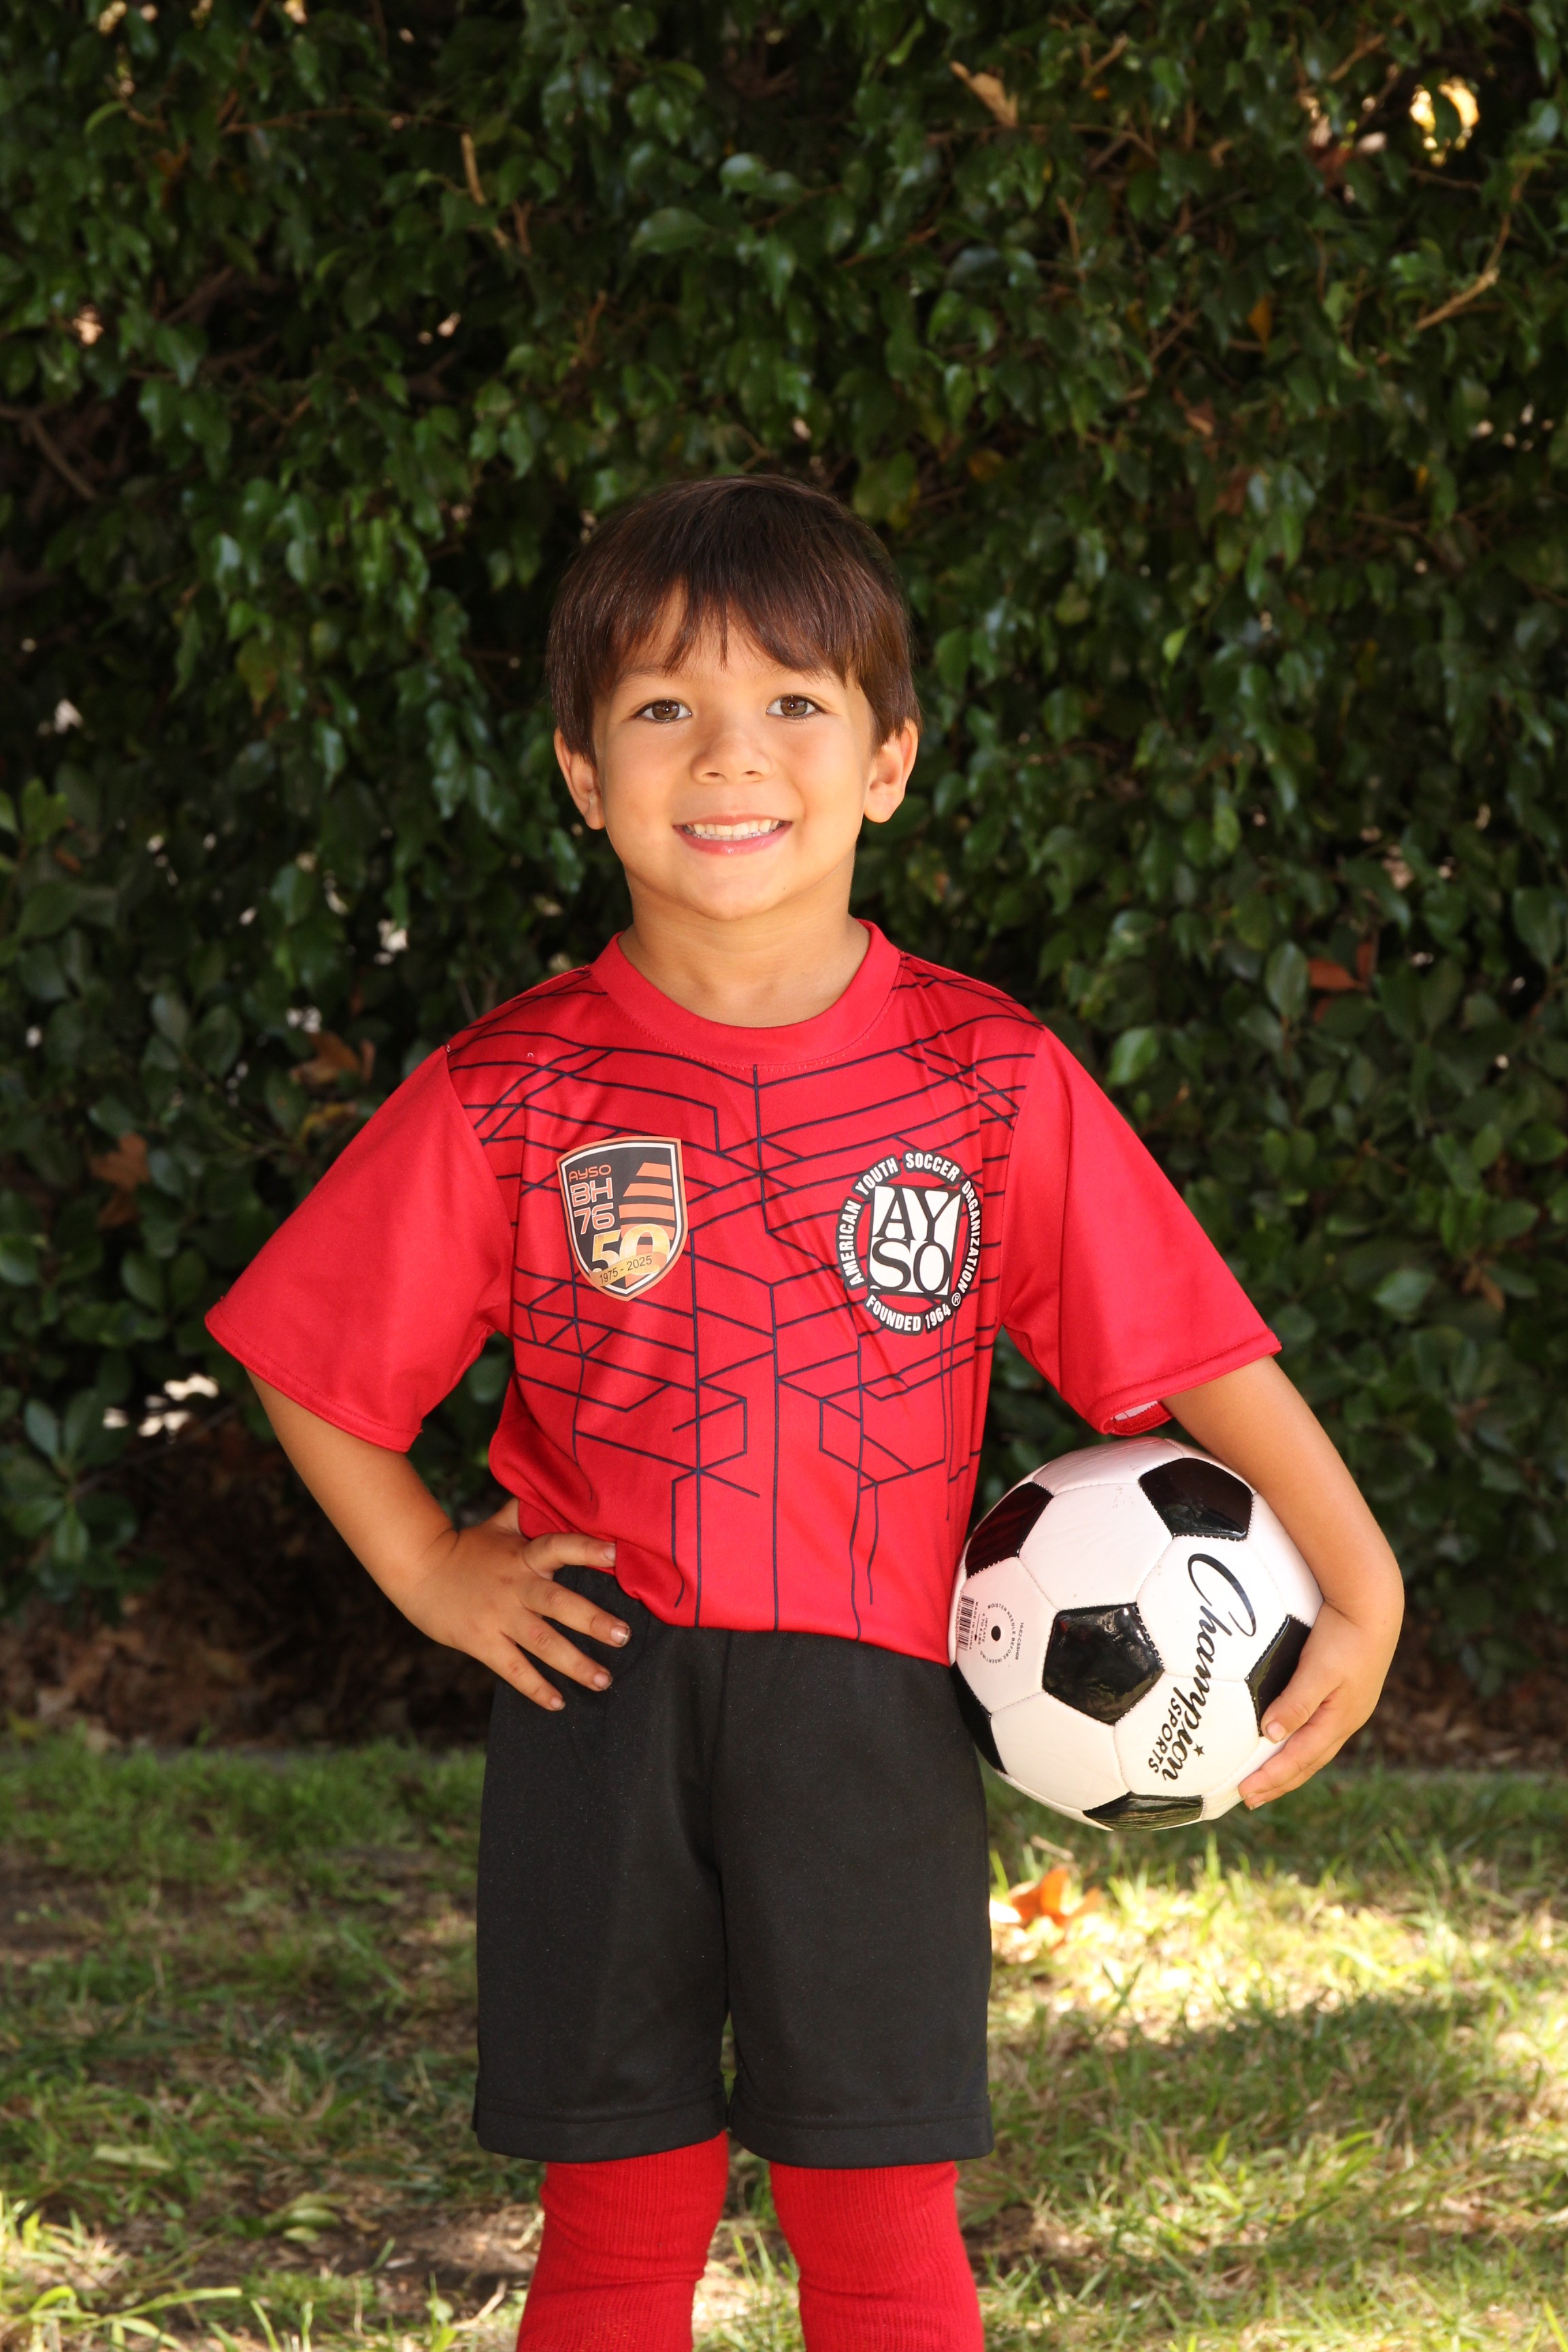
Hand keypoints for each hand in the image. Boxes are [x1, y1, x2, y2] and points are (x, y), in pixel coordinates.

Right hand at [402, 1502, 629, 1712]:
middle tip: (623, 1636)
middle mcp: (515, 1587)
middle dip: (592, 1621)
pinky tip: (558, 1702)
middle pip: (557, 1604)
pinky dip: (535, 1687)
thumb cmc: (465, 1548)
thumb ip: (528, 1513)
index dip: (586, 1549)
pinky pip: (513, 1669)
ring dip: (574, 1663)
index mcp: (523, 1556)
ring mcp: (498, 1617)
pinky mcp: (481, 1642)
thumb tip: (554, 1487)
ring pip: (541, 1643)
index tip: (615, 1554)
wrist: (417, 1570)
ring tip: (603, 1679)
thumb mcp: (498, 1526)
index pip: (558, 1547)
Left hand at [1238, 1599, 1393, 1807]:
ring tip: (1266, 1781)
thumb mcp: (1318, 1669)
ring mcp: (1347, 1710)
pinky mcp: (1344, 1696)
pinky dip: (1299, 1745)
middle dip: (1279, 1782)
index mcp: (1339, 1720)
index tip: (1245, 1793)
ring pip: (1314, 1749)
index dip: (1273, 1779)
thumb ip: (1296, 1701)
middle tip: (1248, 1799)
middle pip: (1308, 1762)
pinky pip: (1317, 1731)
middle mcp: (1345, 1721)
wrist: (1372, 1607)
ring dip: (1289, 1767)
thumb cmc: (1344, 1636)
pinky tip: (1287, 1742)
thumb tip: (1270, 1735)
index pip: (1300, 1759)